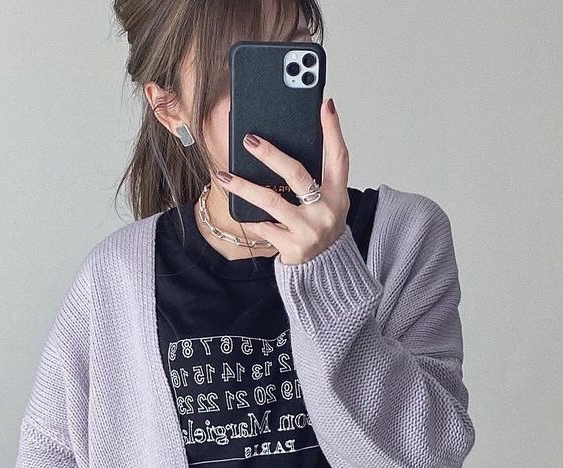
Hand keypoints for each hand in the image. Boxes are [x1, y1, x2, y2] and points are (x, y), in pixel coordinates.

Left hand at [215, 96, 349, 265]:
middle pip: (297, 174)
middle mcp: (326, 210)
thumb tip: (282, 147)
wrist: (325, 268)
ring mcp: (309, 230)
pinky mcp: (294, 247)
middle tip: (249, 139)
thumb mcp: (327, 200)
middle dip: (271, 154)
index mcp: (337, 193)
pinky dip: (252, 217)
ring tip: (224, 175)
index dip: (333, 130)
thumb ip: (314, 177)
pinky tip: (241, 209)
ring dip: (244, 186)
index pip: (339, 156)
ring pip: (271, 201)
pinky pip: (264, 226)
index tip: (324, 105)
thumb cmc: (320, 226)